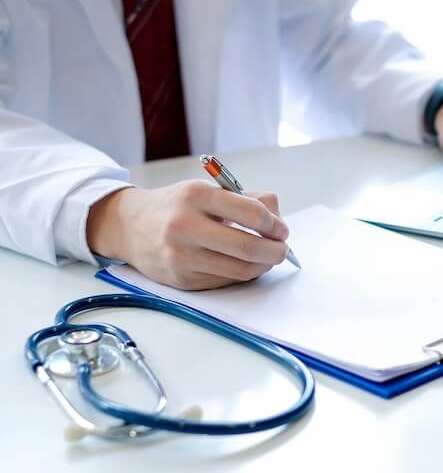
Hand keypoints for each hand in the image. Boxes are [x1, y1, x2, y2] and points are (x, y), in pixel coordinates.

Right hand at [86, 181, 289, 289]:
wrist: (130, 227)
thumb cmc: (177, 206)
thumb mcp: (207, 190)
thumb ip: (246, 200)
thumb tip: (278, 218)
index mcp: (197, 196)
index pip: (251, 213)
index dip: (274, 224)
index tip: (281, 229)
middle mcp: (186, 226)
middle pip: (248, 247)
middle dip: (276, 251)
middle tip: (283, 249)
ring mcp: (182, 256)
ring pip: (240, 270)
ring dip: (263, 266)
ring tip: (268, 257)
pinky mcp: (182, 279)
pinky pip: (225, 281)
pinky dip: (242, 274)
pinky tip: (244, 264)